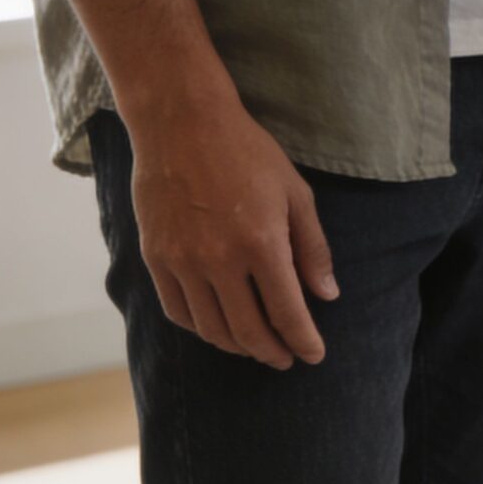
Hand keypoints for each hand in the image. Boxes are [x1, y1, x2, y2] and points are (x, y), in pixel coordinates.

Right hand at [123, 97, 336, 368]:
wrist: (181, 124)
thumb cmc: (247, 154)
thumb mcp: (296, 195)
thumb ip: (313, 249)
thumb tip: (327, 295)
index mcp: (262, 244)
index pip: (287, 313)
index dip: (303, 341)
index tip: (313, 356)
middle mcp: (219, 260)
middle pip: (248, 330)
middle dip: (272, 352)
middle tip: (286, 359)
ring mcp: (182, 261)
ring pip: (211, 328)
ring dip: (237, 346)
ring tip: (255, 346)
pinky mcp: (155, 257)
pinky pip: (177, 311)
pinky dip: (201, 328)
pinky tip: (217, 327)